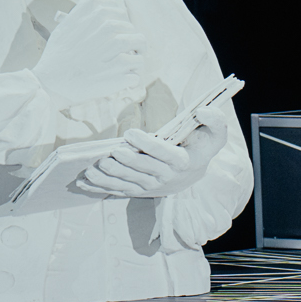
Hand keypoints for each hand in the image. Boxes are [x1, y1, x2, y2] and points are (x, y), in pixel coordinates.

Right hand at [32, 0, 149, 107]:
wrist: (49, 83)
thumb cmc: (56, 58)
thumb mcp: (65, 28)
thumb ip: (84, 16)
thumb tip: (103, 12)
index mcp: (95, 13)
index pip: (121, 12)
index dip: (120, 24)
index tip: (115, 34)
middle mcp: (108, 26)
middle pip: (132, 30)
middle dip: (129, 42)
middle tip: (118, 55)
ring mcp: (116, 46)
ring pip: (140, 47)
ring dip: (135, 58)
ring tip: (125, 68)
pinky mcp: (121, 68)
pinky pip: (136, 71)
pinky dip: (130, 78)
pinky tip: (118, 82)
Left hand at [72, 117, 226, 198]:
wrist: (196, 173)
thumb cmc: (202, 147)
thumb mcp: (216, 133)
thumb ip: (215, 120)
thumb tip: (202, 111)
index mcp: (182, 161)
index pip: (162, 153)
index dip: (146, 145)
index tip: (130, 133)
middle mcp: (166, 177)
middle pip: (142, 169)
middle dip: (124, 162)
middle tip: (109, 154)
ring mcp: (150, 186)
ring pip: (127, 182)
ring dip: (109, 177)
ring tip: (93, 168)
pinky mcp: (138, 191)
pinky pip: (118, 190)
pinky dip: (100, 187)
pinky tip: (84, 181)